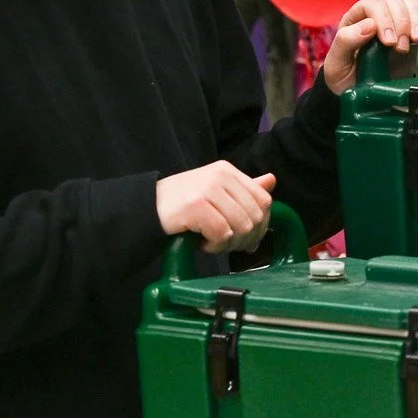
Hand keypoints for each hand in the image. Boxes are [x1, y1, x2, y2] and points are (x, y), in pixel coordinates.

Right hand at [156, 161, 275, 254]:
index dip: (262, 225)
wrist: (145, 208)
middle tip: (226, 244)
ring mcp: (208, 189)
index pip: (264, 200)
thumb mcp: (216, 193)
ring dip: (228, 244)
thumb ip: (243, 190)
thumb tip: (272, 180)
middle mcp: (220, 176)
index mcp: (228, 171)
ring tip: (211, 242)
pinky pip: (222, 234)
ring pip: (241, 227)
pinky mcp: (196, 205)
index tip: (248, 238)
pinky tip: (201, 243)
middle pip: (255, 216)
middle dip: (245, 239)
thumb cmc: (182, 204)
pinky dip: (214, 246)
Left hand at [323, 0, 417, 93]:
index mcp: (355, 18)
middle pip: (392, 0)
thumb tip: (369, 25)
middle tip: (402, 48)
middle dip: (402, 22)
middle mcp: (374, 13)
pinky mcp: (410, 27)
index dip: (383, 20)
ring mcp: (393, 18)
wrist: (362, 90)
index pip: (372, 4)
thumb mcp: (336, 63)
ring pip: (407, 1)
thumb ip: (346, 41)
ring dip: (416, 19)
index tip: (389, 43)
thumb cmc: (345, 76)